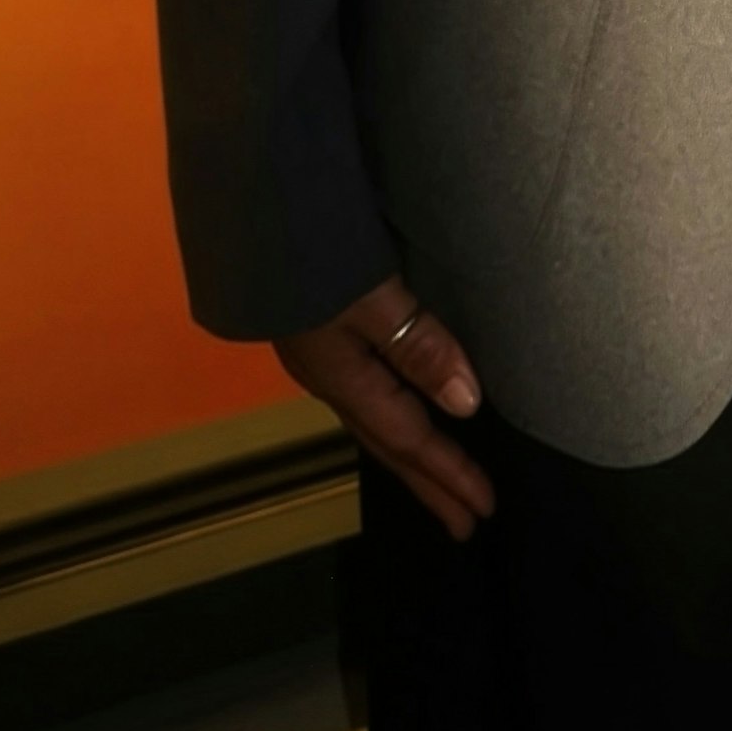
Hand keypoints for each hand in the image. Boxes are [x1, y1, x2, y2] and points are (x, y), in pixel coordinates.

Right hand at [275, 273, 495, 540]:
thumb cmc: (311, 249)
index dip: (448, 473)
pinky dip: (391, 416)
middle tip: (464, 524)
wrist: (246, 206)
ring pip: (373, 422)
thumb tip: (467, 404)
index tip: (485, 510)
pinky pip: (365, 395)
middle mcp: (328, 376)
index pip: (406, 437)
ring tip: (436, 477)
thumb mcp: (369, 294)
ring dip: (409, 453)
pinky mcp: (318, 332)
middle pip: (387, 443)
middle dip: (427, 482)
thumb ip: (417, 344)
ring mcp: (318, 355)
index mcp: (341, 376)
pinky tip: (399, 405)